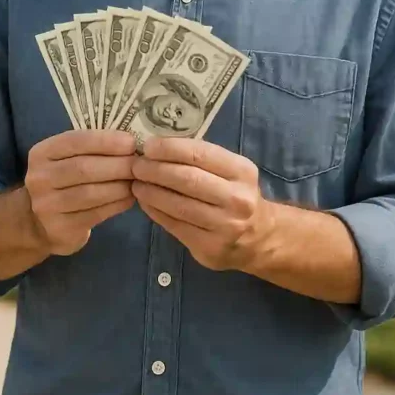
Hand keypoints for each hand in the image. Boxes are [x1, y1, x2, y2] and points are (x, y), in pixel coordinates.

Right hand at [25, 130, 136, 256]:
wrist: (38, 222)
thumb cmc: (62, 180)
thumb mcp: (65, 159)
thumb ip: (90, 149)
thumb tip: (130, 143)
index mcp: (42, 153)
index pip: (75, 141)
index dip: (105, 141)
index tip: (130, 142)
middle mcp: (40, 178)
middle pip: (83, 168)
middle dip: (117, 164)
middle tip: (139, 164)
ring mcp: (47, 206)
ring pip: (90, 193)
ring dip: (119, 186)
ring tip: (136, 181)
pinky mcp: (61, 229)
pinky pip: (95, 214)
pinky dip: (117, 204)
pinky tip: (130, 198)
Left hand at [131, 137, 269, 271]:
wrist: (259, 238)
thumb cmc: (237, 194)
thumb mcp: (232, 170)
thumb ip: (202, 158)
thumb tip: (159, 146)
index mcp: (242, 171)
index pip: (200, 154)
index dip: (170, 148)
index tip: (148, 146)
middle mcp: (236, 198)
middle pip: (187, 179)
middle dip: (155, 170)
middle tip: (135, 165)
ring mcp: (224, 226)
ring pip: (178, 205)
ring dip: (151, 192)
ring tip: (135, 183)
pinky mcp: (210, 248)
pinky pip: (175, 226)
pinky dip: (155, 211)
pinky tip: (145, 202)